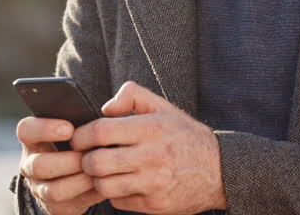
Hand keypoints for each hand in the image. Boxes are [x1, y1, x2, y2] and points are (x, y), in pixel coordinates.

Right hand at [16, 116, 104, 214]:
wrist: (74, 174)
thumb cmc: (77, 142)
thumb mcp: (74, 128)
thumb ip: (82, 118)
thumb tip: (107, 109)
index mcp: (32, 138)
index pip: (26, 130)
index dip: (45, 129)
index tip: (69, 128)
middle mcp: (30, 162)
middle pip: (38, 165)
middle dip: (67, 161)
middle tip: (87, 155)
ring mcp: (40, 185)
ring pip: (53, 189)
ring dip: (78, 179)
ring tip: (96, 170)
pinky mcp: (53, 204)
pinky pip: (67, 202)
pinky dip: (86, 192)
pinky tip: (100, 182)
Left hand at [69, 81, 226, 214]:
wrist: (220, 171)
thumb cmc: (186, 136)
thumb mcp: (163, 107)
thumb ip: (132, 96)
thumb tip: (105, 108)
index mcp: (150, 129)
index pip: (100, 131)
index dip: (82, 135)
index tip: (79, 138)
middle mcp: (151, 157)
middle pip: (96, 162)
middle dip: (85, 160)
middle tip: (88, 156)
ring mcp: (153, 184)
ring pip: (104, 186)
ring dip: (98, 179)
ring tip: (104, 171)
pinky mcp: (155, 205)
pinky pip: (119, 202)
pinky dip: (115, 194)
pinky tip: (123, 183)